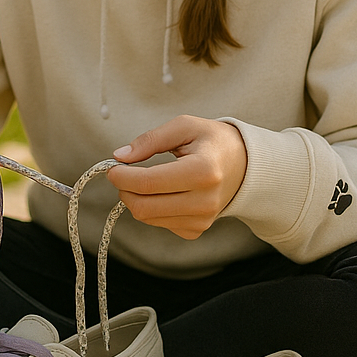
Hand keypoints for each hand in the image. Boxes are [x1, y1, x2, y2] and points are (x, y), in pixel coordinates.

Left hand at [106, 116, 246, 239]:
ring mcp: (203, 219)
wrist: (244, 165)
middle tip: (122, 174)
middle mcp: (205, 200)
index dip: (121, 176)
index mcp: (203, 171)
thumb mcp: (184, 126)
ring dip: (136, 199)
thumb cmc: (211, 141)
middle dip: (124, 190)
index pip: (148, 183)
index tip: (112, 167)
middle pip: (144, 207)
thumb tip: (120, 156)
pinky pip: (160, 224)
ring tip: (142, 180)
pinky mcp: (198, 229)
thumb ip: (150, 139)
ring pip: (148, 218)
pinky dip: (152, 209)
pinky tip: (162, 193)